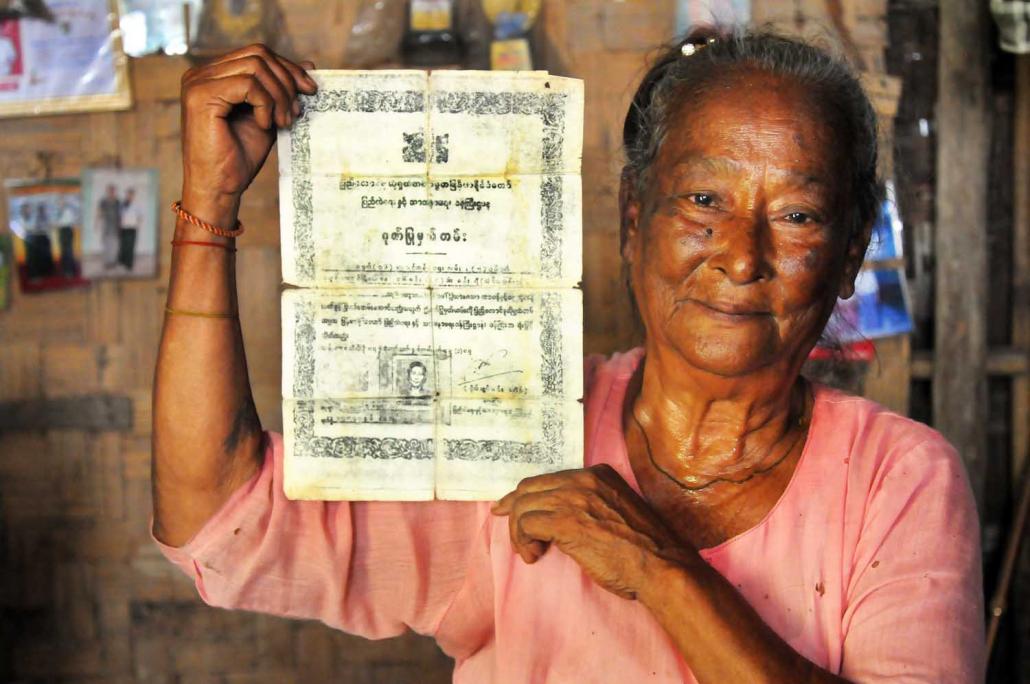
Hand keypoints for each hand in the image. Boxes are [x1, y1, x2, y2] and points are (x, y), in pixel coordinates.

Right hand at [179, 44, 316, 223]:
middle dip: (287, 81)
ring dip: (279, 95)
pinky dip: (265, 103)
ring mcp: (198, 82)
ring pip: (256, 67)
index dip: (288, 69)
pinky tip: (265, 125)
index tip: (310, 91)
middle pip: (258, 54)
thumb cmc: (239, 158)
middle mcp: (201, 73)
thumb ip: (282, 90)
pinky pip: (249, 84)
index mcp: (213, 75)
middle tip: (297, 112)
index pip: (257, 54)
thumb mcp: (269, 116)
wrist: (219, 189)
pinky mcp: (201, 96)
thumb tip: (308, 64)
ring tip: (283, 122)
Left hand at [491, 465, 692, 599]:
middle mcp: (584, 479)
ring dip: (519, 532)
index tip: (509, 509)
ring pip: (523, 505)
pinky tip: (534, 555)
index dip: (524, 496)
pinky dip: (522, 540)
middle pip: (529, 488)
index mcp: (597, 474)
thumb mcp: (616, 511)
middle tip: (511, 532)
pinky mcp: (566, 520)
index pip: (547, 479)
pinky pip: (526, 523)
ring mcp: (574, 497)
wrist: (661, 565)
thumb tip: (556, 519)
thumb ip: (589, 505)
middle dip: (513, 510)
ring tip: (531, 552)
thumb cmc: (643, 549)